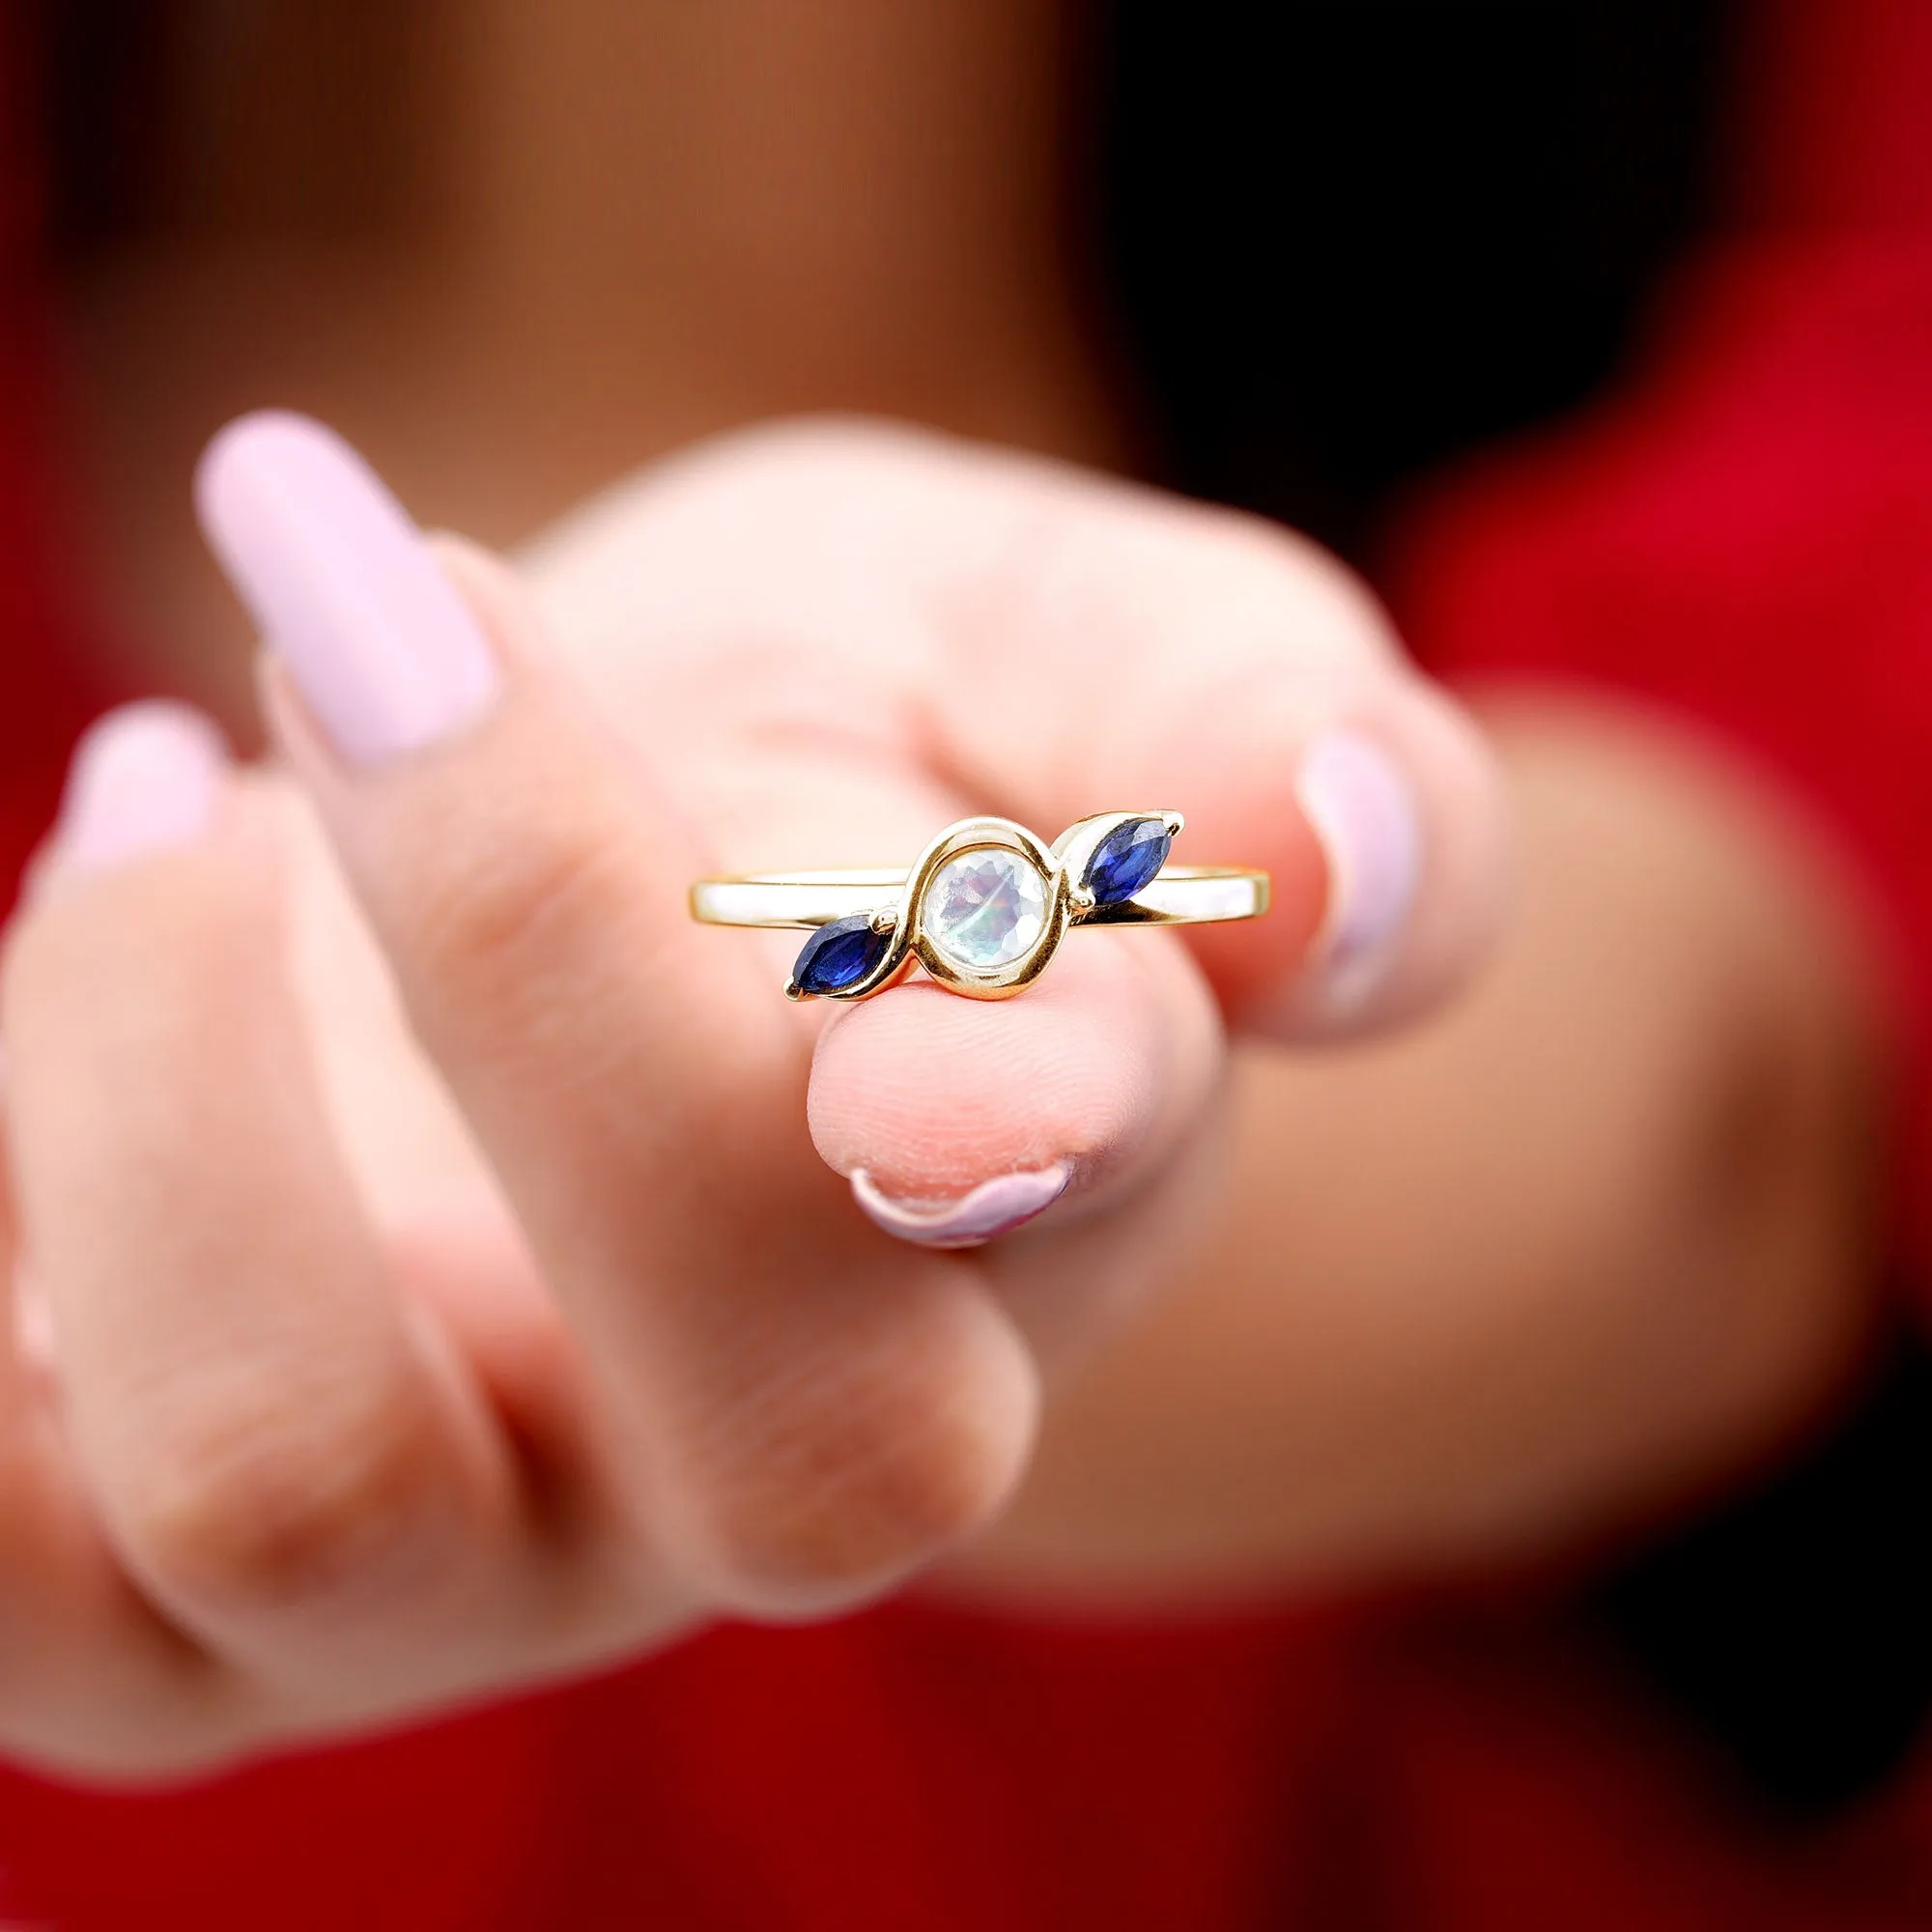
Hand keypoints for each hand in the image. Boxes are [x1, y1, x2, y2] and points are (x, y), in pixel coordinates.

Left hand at [0, 414, 1504, 1774]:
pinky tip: (89, 925)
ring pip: (296, 1491)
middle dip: (537, 960)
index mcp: (1040, 1220)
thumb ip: (1260, 739)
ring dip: (154, 1078)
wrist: (621, 865)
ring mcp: (471, 1546)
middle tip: (375, 602)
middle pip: (758, 1441)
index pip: (1079, 1207)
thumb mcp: (1095, 654)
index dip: (1038, 1081)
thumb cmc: (895, 750)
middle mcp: (774, 1457)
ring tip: (170, 787)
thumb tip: (1319, 853)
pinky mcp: (174, 1556)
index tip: (915, 923)